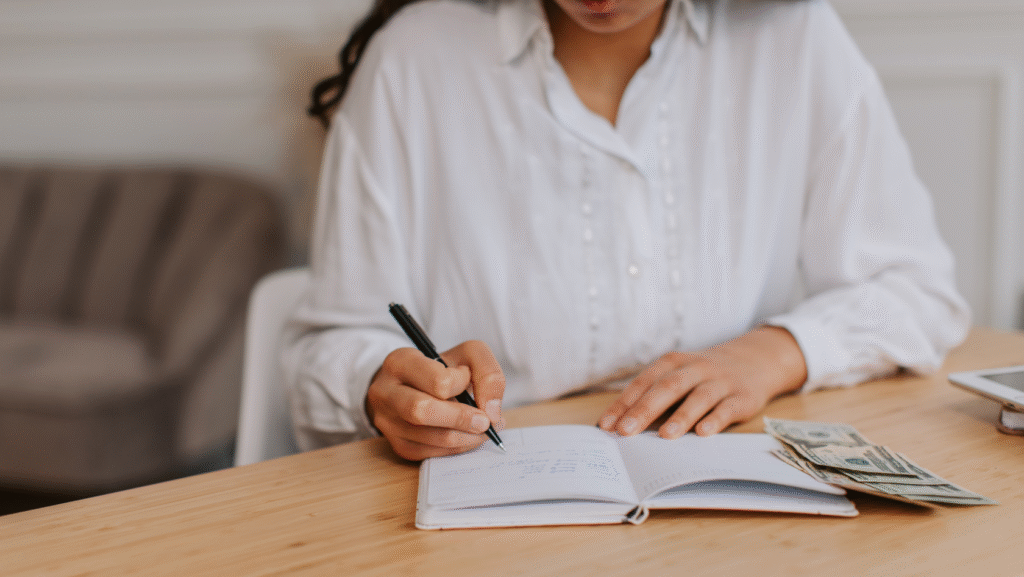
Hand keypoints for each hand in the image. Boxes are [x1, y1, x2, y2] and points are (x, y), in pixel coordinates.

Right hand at [366, 340, 505, 460]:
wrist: (416, 385)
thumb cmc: (443, 369)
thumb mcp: (467, 355)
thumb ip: (487, 372)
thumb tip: (491, 411)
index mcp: (400, 362)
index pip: (437, 380)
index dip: (462, 383)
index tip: (468, 378)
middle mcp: (385, 392)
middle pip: (421, 411)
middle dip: (461, 418)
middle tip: (485, 421)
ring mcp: (387, 421)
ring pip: (430, 438)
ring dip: (465, 437)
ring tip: (482, 428)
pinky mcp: (397, 445)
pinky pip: (430, 454)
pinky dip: (456, 448)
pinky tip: (467, 436)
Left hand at [597, 326, 806, 438]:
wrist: (753, 361)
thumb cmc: (701, 376)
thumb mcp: (677, 377)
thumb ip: (653, 397)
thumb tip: (619, 426)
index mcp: (672, 363)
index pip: (644, 383)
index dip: (624, 403)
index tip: (606, 425)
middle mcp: (695, 369)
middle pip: (667, 387)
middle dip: (644, 409)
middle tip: (625, 431)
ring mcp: (720, 382)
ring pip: (698, 397)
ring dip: (681, 416)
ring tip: (664, 436)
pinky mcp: (742, 396)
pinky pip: (727, 408)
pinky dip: (715, 420)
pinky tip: (703, 433)